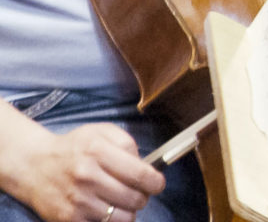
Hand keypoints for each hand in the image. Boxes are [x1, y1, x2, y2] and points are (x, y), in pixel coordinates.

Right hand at [0, 118, 164, 221]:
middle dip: (142, 198)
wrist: (33, 165)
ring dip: (128, 212)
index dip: (155, 183)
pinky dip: (109, 221)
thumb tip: (145, 164)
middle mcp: (86, 176)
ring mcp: (76, 199)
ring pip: (121, 218)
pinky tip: (105, 211)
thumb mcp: (100, 132)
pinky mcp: (67, 218)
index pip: (140, 174)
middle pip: (134, 198)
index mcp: (98, 151)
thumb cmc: (73, 148)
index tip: (157, 184)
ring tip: (122, 203)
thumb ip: (127, 142)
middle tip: (138, 194)